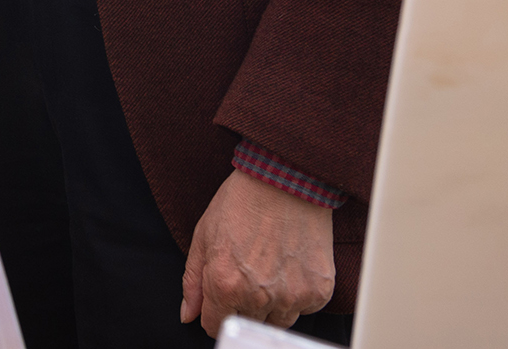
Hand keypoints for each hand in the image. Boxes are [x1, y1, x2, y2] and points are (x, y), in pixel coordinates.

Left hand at [181, 169, 334, 335]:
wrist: (285, 181)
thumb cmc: (241, 203)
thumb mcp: (203, 236)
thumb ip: (192, 282)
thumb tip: (188, 315)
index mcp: (224, 285)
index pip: (214, 326)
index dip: (215, 312)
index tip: (221, 298)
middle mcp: (258, 297)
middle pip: (247, 325)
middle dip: (242, 306)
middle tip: (247, 273)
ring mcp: (292, 297)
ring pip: (277, 321)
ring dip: (271, 305)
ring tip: (269, 267)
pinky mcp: (319, 292)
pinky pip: (304, 309)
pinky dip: (297, 294)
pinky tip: (290, 265)